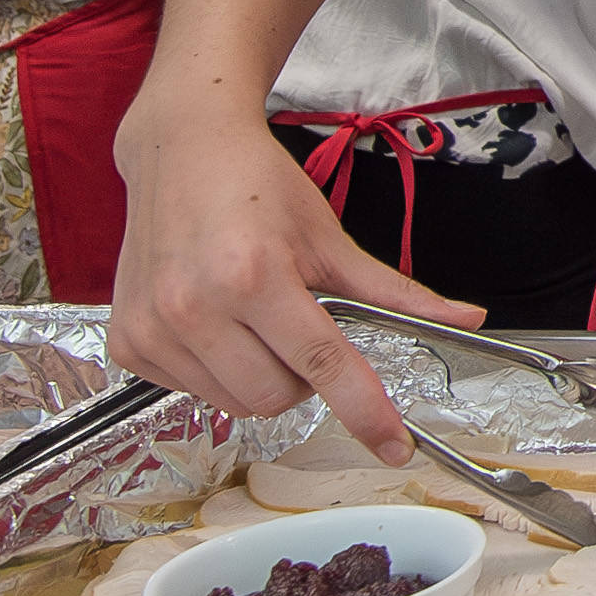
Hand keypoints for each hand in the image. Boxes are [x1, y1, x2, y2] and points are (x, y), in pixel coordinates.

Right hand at [107, 98, 480, 455]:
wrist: (182, 148)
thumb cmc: (257, 186)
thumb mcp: (329, 238)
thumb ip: (394, 292)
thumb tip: (467, 318)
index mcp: (254, 274)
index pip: (323, 364)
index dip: (365, 411)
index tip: (393, 447)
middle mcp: (196, 305)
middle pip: (278, 398)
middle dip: (304, 376)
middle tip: (299, 325)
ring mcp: (154, 328)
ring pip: (235, 404)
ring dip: (261, 376)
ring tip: (255, 318)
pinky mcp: (128, 343)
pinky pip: (192, 393)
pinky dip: (216, 371)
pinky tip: (213, 322)